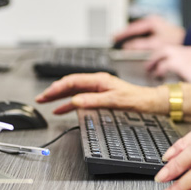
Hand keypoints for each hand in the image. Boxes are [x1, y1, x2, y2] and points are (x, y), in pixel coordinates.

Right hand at [34, 72, 164, 115]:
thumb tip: (75, 101)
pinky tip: (61, 110)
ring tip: (46, 102)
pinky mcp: (99, 96)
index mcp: (99, 79)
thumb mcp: (115, 101)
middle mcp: (97, 82)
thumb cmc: (136, 99)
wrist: (149, 102)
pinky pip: (79, 99)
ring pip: (73, 92)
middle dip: (54, 91)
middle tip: (41, 98)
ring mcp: (97, 89)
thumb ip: (94, 100)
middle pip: (70, 85)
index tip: (47, 94)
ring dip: (59, 97)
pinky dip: (68, 104)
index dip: (58, 87)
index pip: (73, 81)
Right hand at [112, 15, 184, 50]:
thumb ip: (140, 45)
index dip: (122, 34)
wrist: (188, 40)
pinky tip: (134, 44)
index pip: (132, 28)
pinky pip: (143, 34)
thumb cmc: (174, 40)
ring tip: (122, 41)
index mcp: (150, 21)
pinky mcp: (157, 30)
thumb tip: (127, 47)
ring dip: (130, 36)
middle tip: (114, 39)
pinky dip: (137, 38)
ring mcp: (155, 25)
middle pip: (133, 28)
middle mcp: (152, 21)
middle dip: (124, 34)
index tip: (113, 38)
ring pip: (138, 31)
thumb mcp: (155, 44)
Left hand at [146, 46, 190, 82]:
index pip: (173, 49)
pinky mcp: (186, 64)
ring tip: (150, 70)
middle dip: (155, 56)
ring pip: (165, 51)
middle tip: (149, 66)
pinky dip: (160, 68)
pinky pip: (167, 63)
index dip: (162, 55)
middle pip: (167, 48)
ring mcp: (189, 57)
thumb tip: (166, 76)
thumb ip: (182, 73)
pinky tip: (158, 76)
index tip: (155, 63)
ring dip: (155, 60)